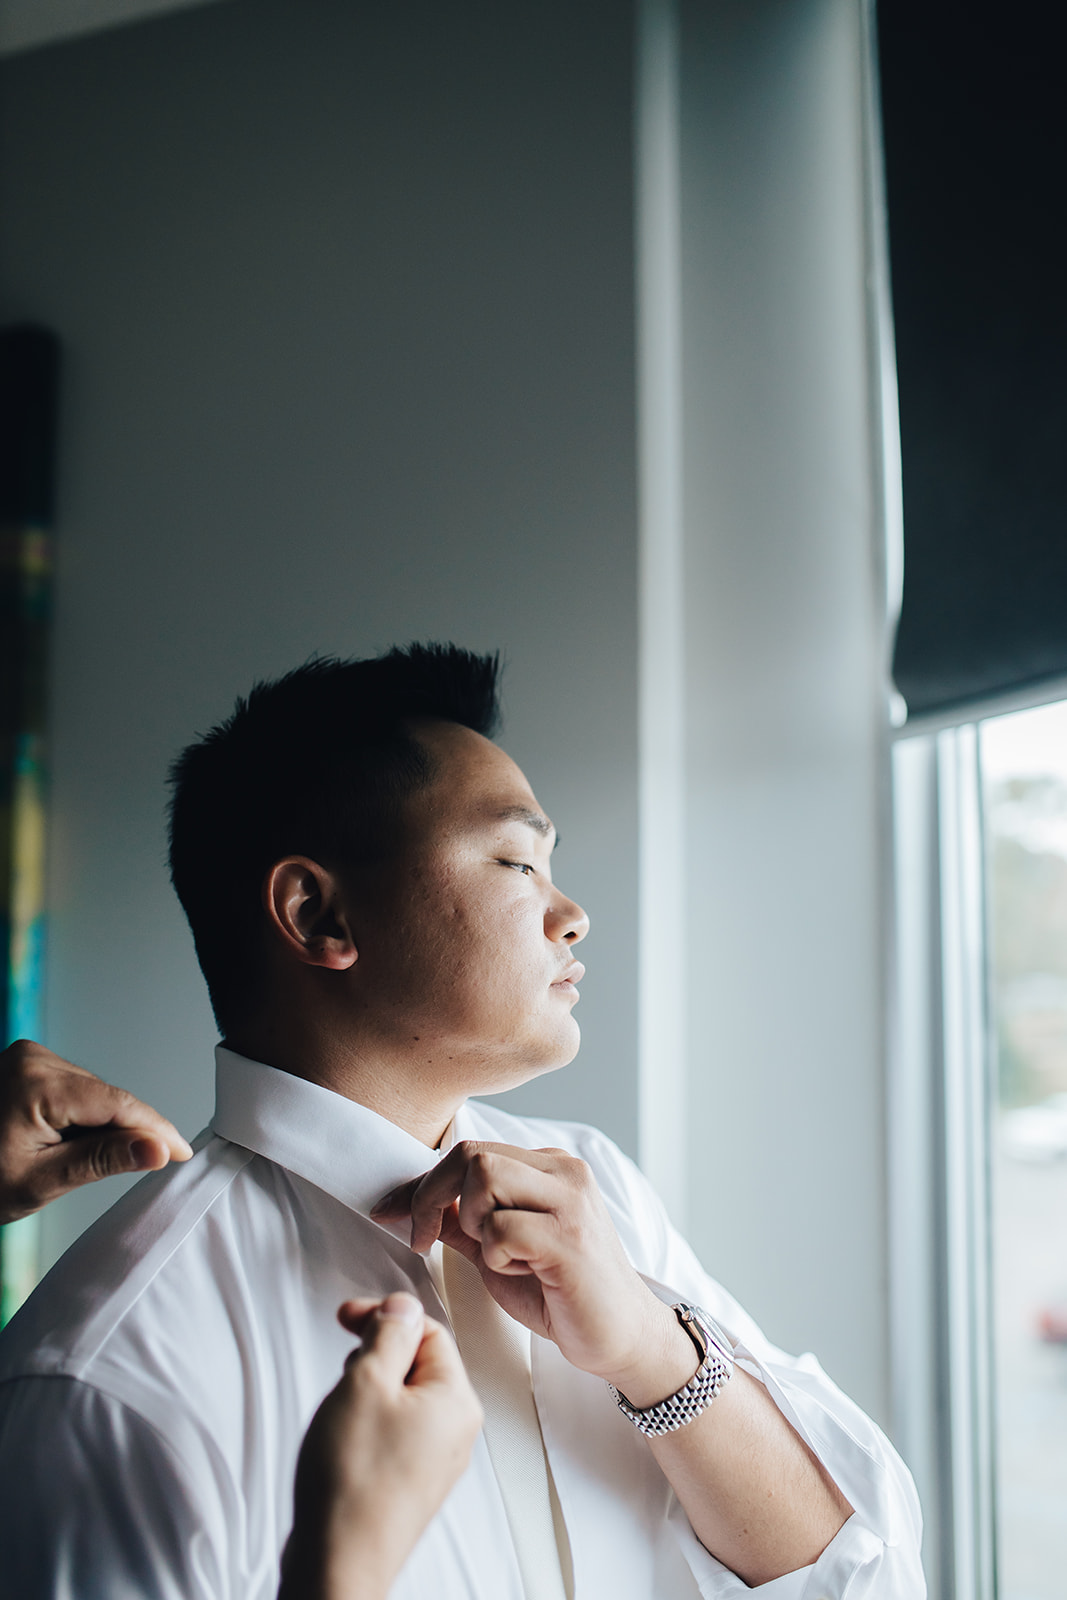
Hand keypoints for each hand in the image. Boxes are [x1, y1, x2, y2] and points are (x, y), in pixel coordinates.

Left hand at [0, 1039, 192, 1223]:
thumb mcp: (40, 1182)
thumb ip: (101, 1161)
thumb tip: (156, 1149)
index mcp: (35, 1083)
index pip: (116, 1102)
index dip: (154, 1127)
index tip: (181, 1151)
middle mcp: (33, 1057)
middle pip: (106, 1096)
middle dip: (130, 1129)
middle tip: (150, 1164)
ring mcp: (29, 1057)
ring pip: (94, 1092)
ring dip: (106, 1124)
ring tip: (85, 1160)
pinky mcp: (28, 1063)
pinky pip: (75, 1089)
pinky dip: (85, 1116)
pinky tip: (74, 1143)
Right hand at [279, 1293, 482, 1599]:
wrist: (339, 1561)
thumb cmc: (353, 1480)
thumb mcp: (365, 1381)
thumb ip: (388, 1334)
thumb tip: (403, 1306)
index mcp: (456, 1399)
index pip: (429, 1331)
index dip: (385, 1317)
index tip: (348, 1319)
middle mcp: (455, 1430)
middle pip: (417, 1363)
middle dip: (375, 1358)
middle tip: (343, 1371)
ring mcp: (434, 1459)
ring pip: (402, 1398)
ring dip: (368, 1391)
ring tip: (340, 1415)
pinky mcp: (411, 1482)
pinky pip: (395, 1432)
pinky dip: (368, 1423)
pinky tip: (343, 1441)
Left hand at [372, 1143, 697, 1405]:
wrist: (620, 1338)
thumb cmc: (561, 1294)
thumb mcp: (500, 1252)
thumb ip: (462, 1221)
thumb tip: (404, 1204)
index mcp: (548, 1166)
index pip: (470, 1150)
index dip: (422, 1182)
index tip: (390, 1214)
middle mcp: (564, 1171)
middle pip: (472, 1155)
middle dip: (433, 1198)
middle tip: (426, 1240)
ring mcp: (571, 1201)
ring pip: (485, 1178)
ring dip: (472, 1224)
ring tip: (498, 1257)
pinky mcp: (570, 1239)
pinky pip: (502, 1229)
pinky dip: (496, 1256)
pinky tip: (522, 1272)